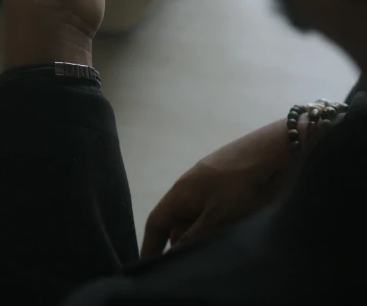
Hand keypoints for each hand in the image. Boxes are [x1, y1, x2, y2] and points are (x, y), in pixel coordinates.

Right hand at [141, 118, 307, 258]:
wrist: (272, 151)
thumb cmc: (240, 182)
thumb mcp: (217, 215)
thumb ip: (194, 236)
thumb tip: (173, 254)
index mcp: (181, 192)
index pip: (156, 223)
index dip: (150, 246)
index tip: (149, 269)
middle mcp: (190, 188)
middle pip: (175, 223)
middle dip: (179, 246)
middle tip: (186, 270)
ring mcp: (209, 185)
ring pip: (196, 219)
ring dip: (199, 238)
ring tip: (209, 256)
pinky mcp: (226, 186)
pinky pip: (212, 212)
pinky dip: (214, 228)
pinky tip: (227, 239)